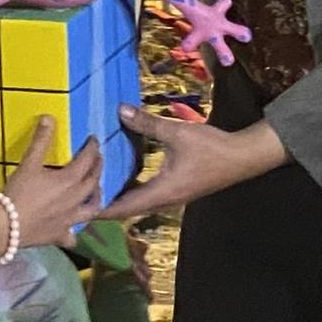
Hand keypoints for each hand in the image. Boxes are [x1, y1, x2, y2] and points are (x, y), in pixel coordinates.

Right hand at [2, 118, 104, 248]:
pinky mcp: (60, 235)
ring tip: (97, 192)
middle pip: (93, 182)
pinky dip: (74, 232)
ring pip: (91, 209)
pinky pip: (72, 235)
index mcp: (70, 180)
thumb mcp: (29, 163)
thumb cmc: (19, 192)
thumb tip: (49, 117)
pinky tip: (72, 231)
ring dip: (97, 198)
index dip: (92, 148)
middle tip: (98, 158)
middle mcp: (75, 200)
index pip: (87, 160)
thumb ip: (41, 140)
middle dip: (97, 168)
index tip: (94, 140)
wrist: (7, 226)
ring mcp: (70, 220)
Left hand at [97, 106, 287, 222]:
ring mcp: (172, 197)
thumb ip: (147, 123)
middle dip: (104, 204)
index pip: (123, 208)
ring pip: (137, 203)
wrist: (243, 157)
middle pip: (127, 209)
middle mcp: (164, 200)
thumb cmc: (212, 147)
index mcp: (161, 193)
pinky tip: (123, 175)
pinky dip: (131, 189)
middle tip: (79, 196)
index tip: (78, 209)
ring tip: (95, 186)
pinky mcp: (177, 190)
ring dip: (118, 197)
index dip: (99, 210)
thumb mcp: (177, 132)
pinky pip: (148, 195)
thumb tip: (119, 111)